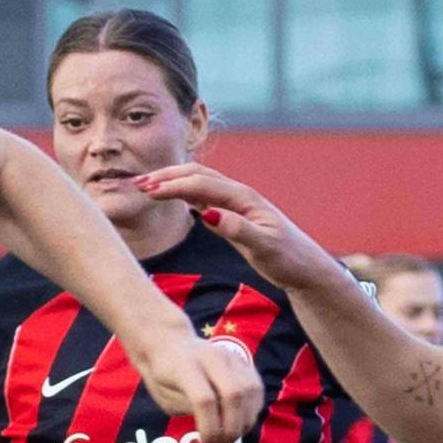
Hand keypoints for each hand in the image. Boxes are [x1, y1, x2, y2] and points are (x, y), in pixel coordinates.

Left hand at [128, 323, 262, 442]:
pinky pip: (256, 387)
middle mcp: (210, 356)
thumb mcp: (164, 398)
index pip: (204, 400)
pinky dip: (252, 410)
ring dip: (245, 422)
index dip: (209, 429)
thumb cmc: (162, 375)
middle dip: (231, 429)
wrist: (168, 342)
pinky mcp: (241, 360)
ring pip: (250, 390)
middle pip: (233, 394)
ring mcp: (229, 356)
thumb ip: (189, 409)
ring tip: (231, 439)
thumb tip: (216, 430)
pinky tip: (241, 425)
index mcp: (185, 366)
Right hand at [132, 164, 345, 294]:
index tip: (147, 192)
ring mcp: (236, 203)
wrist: (304, 267)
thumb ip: (237, 229)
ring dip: (172, 182)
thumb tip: (208, 214)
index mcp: (243, 198)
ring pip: (199, 182)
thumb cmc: (287, 258)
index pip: (201, 183)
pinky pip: (204, 195)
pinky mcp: (233, 214)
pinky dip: (183, 192)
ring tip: (146, 188)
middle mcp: (239, 195)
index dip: (173, 185)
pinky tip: (170, 197)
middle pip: (197, 175)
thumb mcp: (264, 247)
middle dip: (167, 177)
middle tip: (137, 184)